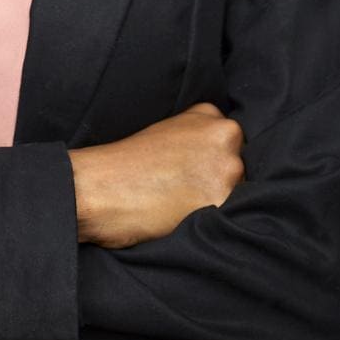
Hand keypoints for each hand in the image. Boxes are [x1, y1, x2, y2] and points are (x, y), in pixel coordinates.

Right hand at [66, 101, 243, 248]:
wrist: (97, 188)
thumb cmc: (124, 165)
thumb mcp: (166, 133)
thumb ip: (198, 139)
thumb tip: (221, 161)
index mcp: (210, 115)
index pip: (234, 144)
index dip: (214, 164)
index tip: (194, 175)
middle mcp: (226, 136)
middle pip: (242, 168)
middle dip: (221, 183)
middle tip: (186, 194)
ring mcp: (228, 168)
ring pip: (241, 194)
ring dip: (220, 204)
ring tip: (183, 207)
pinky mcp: (222, 201)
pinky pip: (231, 218)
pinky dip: (213, 224)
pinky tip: (185, 219)